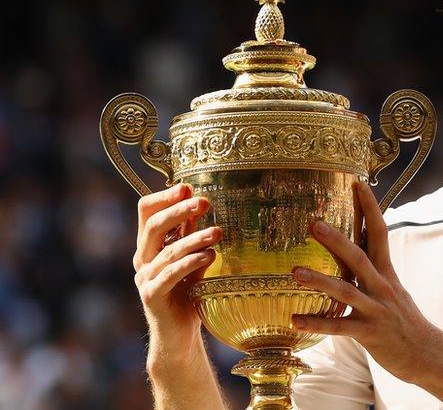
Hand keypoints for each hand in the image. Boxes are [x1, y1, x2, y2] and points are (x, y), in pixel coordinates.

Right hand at [134, 183, 220, 362]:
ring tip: (218, 232)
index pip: (147, 212)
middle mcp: (143, 259)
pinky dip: (190, 263)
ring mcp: (144, 278)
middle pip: (154, 226)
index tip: (188, 188)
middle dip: (179, 211)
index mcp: (149, 245)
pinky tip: (209, 256)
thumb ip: (193, 235)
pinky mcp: (152, 296)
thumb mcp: (194, 259)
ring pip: (167, 251)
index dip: (165, 197)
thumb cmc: (188, 293)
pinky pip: (170, 275)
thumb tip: (203, 203)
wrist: (179, 335)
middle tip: (205, 202)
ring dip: (194, 238)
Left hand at [291, 181, 439, 382]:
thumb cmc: (403, 320)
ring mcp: (376, 309)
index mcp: (386, 272)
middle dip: (336, 239)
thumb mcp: (392, 289)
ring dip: (319, 280)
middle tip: (313, 222)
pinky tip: (295, 320)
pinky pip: (340, 328)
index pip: (379, 232)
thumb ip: (374, 269)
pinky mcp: (370, 333)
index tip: (357, 183)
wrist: (427, 353)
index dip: (369, 208)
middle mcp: (382, 286)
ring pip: (346, 291)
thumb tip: (359, 246)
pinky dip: (317, 324)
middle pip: (359, 256)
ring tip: (294, 273)